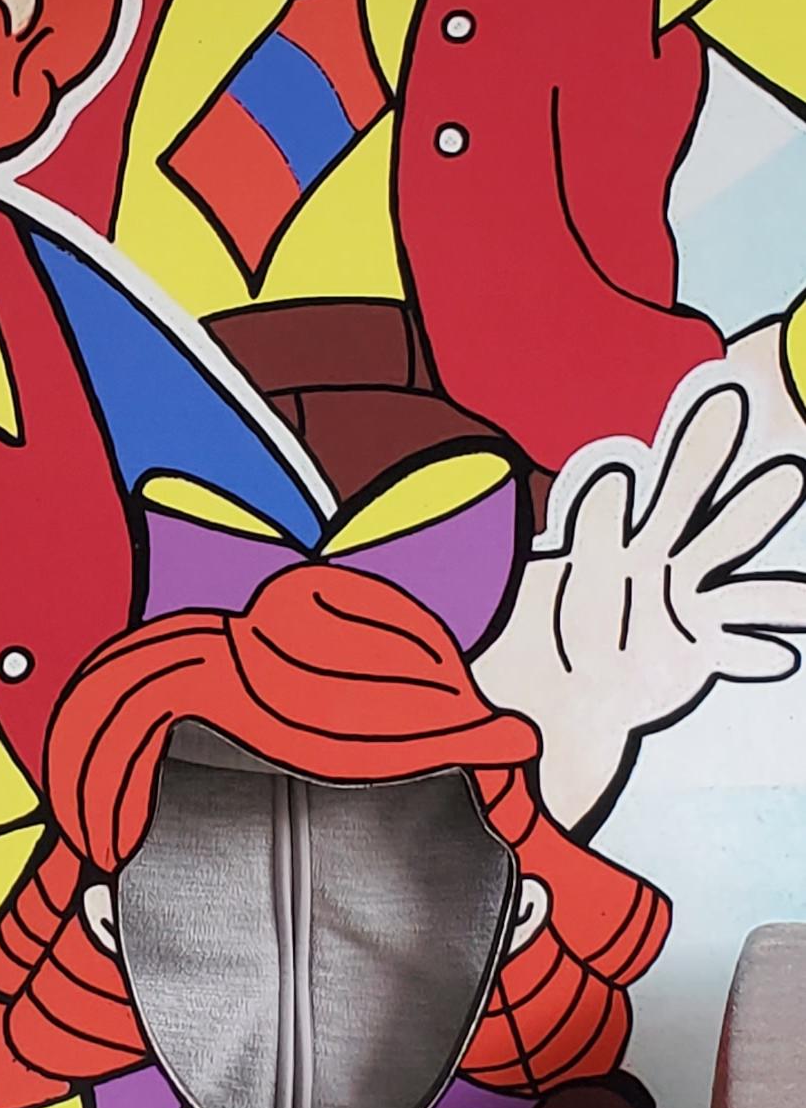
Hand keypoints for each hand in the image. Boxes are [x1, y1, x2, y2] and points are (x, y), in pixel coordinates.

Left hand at [477, 384, 805, 824]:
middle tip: (726, 399)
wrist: (552, 708)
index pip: (598, 511)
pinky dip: (763, 636)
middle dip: (697, 450)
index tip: (609, 473)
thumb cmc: (520, 651)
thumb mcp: (474, 621)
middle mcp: (641, 561)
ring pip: (719, 543)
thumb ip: (433, 590)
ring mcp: (677, 596)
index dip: (600, 501)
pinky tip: (782, 644)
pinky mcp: (699, 644)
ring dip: (752, 511)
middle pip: (672, 495)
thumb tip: (345, 581)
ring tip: (785, 477)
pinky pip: (740, 633)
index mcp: (591, 546)